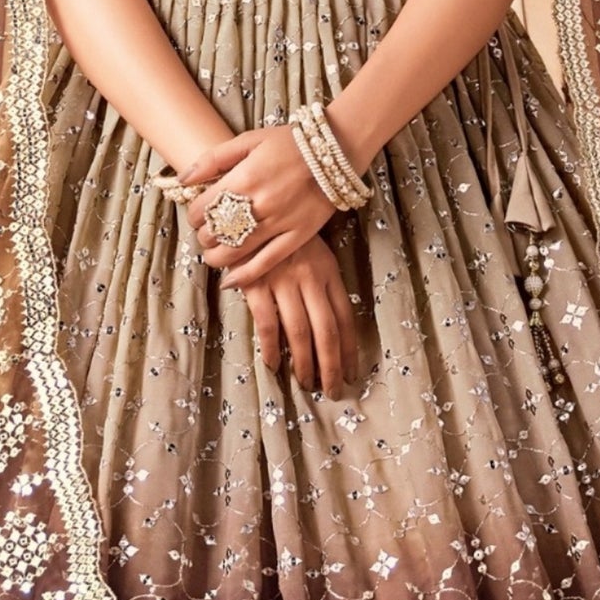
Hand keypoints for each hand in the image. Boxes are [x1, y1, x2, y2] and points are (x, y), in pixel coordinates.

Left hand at [179, 121, 343, 288]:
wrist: (335, 150)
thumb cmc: (289, 143)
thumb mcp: (248, 140)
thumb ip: (213, 159)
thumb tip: (183, 179)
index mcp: (243, 178)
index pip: (202, 208)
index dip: (194, 215)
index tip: (198, 214)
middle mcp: (258, 204)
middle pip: (214, 233)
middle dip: (204, 236)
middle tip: (207, 233)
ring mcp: (278, 224)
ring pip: (235, 252)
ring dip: (217, 257)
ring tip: (214, 253)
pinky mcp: (297, 237)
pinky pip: (266, 263)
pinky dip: (245, 275)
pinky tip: (230, 280)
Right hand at [236, 234, 362, 395]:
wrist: (247, 209)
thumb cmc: (282, 236)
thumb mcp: (312, 254)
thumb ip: (322, 284)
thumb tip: (331, 327)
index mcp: (328, 272)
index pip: (345, 318)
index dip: (350, 349)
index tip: (352, 373)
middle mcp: (310, 278)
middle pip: (327, 331)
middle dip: (331, 366)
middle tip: (333, 391)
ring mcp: (283, 281)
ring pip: (300, 332)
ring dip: (304, 363)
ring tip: (307, 384)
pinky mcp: (256, 284)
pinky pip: (267, 324)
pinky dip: (271, 348)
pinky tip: (273, 366)